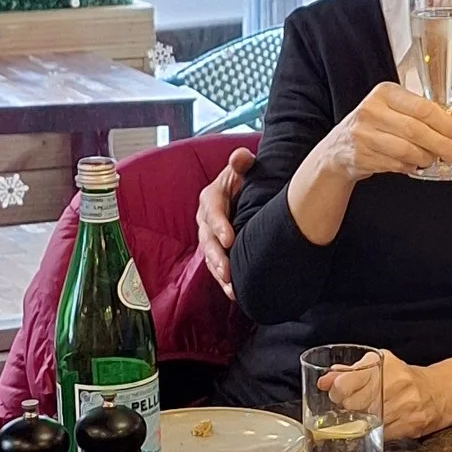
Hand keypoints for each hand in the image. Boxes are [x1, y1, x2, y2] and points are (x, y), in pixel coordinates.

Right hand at [196, 145, 253, 292]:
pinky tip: (234, 293)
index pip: (212, 212)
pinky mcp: (217, 250)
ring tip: (230, 287)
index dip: (219, 226)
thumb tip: (241, 157)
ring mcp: (210, 237)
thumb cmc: (245, 178)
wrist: (246, 190)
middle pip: (207, 240)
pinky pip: (217, 266)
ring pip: (210, 257)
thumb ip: (242, 163)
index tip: (228, 239)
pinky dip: (224, 280)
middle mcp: (206, 220)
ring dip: (219, 273)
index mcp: (211, 198)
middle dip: (216, 257)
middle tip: (227, 271)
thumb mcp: (243, 168)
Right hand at [322, 82, 451, 184]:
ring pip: (407, 150)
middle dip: (443, 145)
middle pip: (416, 130)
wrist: (339, 149)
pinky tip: (416, 165)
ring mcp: (364, 134)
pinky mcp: (361, 156)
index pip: (423, 107)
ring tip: (435, 160)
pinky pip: (396, 164)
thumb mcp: (396, 111)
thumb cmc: (375, 126)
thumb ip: (425, 113)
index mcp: (385, 92)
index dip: (447, 124)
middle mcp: (372, 110)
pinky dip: (411, 167)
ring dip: (427, 158)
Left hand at [324, 348, 451, 442]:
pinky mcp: (411, 424)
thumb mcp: (377, 366)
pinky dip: (374, 431)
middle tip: (349, 407)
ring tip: (364, 416)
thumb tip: (324, 381)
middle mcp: (395, 382)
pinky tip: (377, 425)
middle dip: (346, 408)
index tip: (335, 394)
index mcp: (383, 364)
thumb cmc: (403, 379)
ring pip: (367, 421)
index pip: (347, 382)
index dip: (336, 391)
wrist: (437, 392)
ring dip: (360, 422)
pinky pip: (381, 433)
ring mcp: (405, 404)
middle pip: (354, 404)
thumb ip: (349, 373)